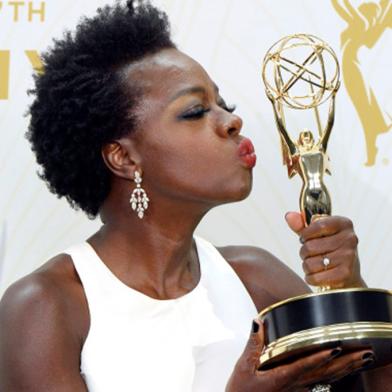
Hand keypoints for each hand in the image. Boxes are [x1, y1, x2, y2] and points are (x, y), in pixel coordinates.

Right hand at [226, 320, 374, 391]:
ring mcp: (299, 391)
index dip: (320, 357)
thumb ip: (253, 343)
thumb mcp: (243, 365)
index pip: (305, 366)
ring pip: (327, 380)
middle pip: (324, 374)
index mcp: (281, 378)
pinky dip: (336, 376)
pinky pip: (322, 383)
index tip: (336, 347)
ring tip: (362, 359)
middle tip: (364, 353)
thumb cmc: (241, 389)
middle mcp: (295, 386)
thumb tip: (258, 322)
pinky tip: (345, 369)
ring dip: (346, 369)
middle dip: (345, 363)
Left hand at [285, 212, 363, 287]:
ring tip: (314, 265)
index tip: (304, 238)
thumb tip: (289, 216)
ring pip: (310, 263)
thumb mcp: (316, 234)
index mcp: (343, 224)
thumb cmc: (329, 249)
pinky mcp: (345, 274)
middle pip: (310, 246)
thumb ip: (301, 225)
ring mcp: (349, 257)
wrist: (348, 274)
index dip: (305, 234)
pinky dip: (310, 278)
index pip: (318, 225)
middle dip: (304, 252)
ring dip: (306, 266)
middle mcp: (350, 239)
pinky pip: (315, 277)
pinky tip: (317, 275)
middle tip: (310, 254)